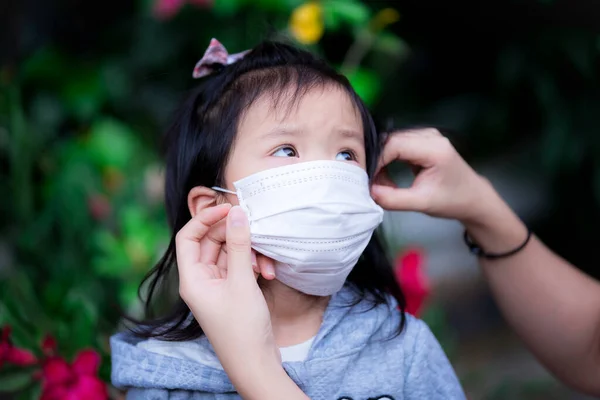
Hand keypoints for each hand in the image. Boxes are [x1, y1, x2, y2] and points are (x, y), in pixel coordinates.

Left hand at [175, 205, 280, 387]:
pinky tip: (266, 273)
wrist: (256, 364)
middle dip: (233, 236)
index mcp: (192, 279)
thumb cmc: (242, 328)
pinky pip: (239, 267)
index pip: (187, 237)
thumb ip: (238, 245)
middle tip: (254, 229)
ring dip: (248, 252)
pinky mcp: (232, 292)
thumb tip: (237, 213)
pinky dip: (252, 265)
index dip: (205, 219)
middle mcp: (201, 280)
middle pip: (211, 243)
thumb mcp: (241, 282)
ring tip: (264, 264)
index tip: (228, 208)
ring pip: (228, 254)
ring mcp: (217, 286)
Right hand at [370, 128, 501, 224]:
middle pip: (390, 141)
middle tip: (372, 185)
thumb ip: (393, 199)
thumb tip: (368, 192)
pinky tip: (389, 178)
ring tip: (384, 185)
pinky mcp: (421, 140)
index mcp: (434, 148)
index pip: (393, 145)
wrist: (473, 198)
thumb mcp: (421, 203)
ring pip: (390, 143)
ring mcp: (425, 135)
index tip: (367, 181)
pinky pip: (396, 146)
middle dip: (377, 163)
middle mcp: (429, 135)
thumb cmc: (452, 201)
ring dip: (382, 163)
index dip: (376, 161)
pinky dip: (388, 161)